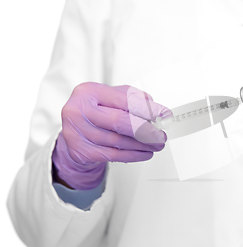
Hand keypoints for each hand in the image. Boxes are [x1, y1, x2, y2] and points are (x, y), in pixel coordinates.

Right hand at [52, 82, 171, 189]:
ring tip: (157, 144)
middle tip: (161, 135)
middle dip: (146, 130)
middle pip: (119, 121)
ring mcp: (77, 132)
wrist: (74, 132)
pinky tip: (145, 153)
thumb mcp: (110, 97)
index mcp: (88, 92)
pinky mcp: (80, 151)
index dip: (147, 109)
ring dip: (142, 145)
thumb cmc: (95, 112)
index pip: (123, 100)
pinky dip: (133, 155)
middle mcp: (78, 110)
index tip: (163, 115)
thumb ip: (131, 97)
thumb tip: (152, 105)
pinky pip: (113, 155)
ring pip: (118, 141)